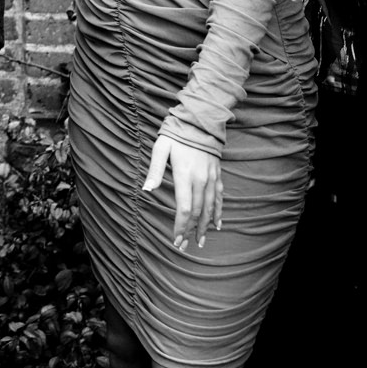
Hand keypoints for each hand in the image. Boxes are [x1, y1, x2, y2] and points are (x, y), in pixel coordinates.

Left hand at [143, 131, 222, 249]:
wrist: (200, 121)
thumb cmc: (176, 135)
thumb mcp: (160, 148)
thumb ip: (155, 170)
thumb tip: (146, 189)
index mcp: (185, 175)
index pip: (184, 208)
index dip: (180, 226)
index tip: (175, 239)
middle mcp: (201, 180)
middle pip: (197, 212)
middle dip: (190, 231)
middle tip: (184, 246)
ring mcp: (211, 179)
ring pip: (210, 208)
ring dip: (205, 227)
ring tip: (200, 242)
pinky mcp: (217, 176)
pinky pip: (220, 198)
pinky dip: (219, 213)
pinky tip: (218, 225)